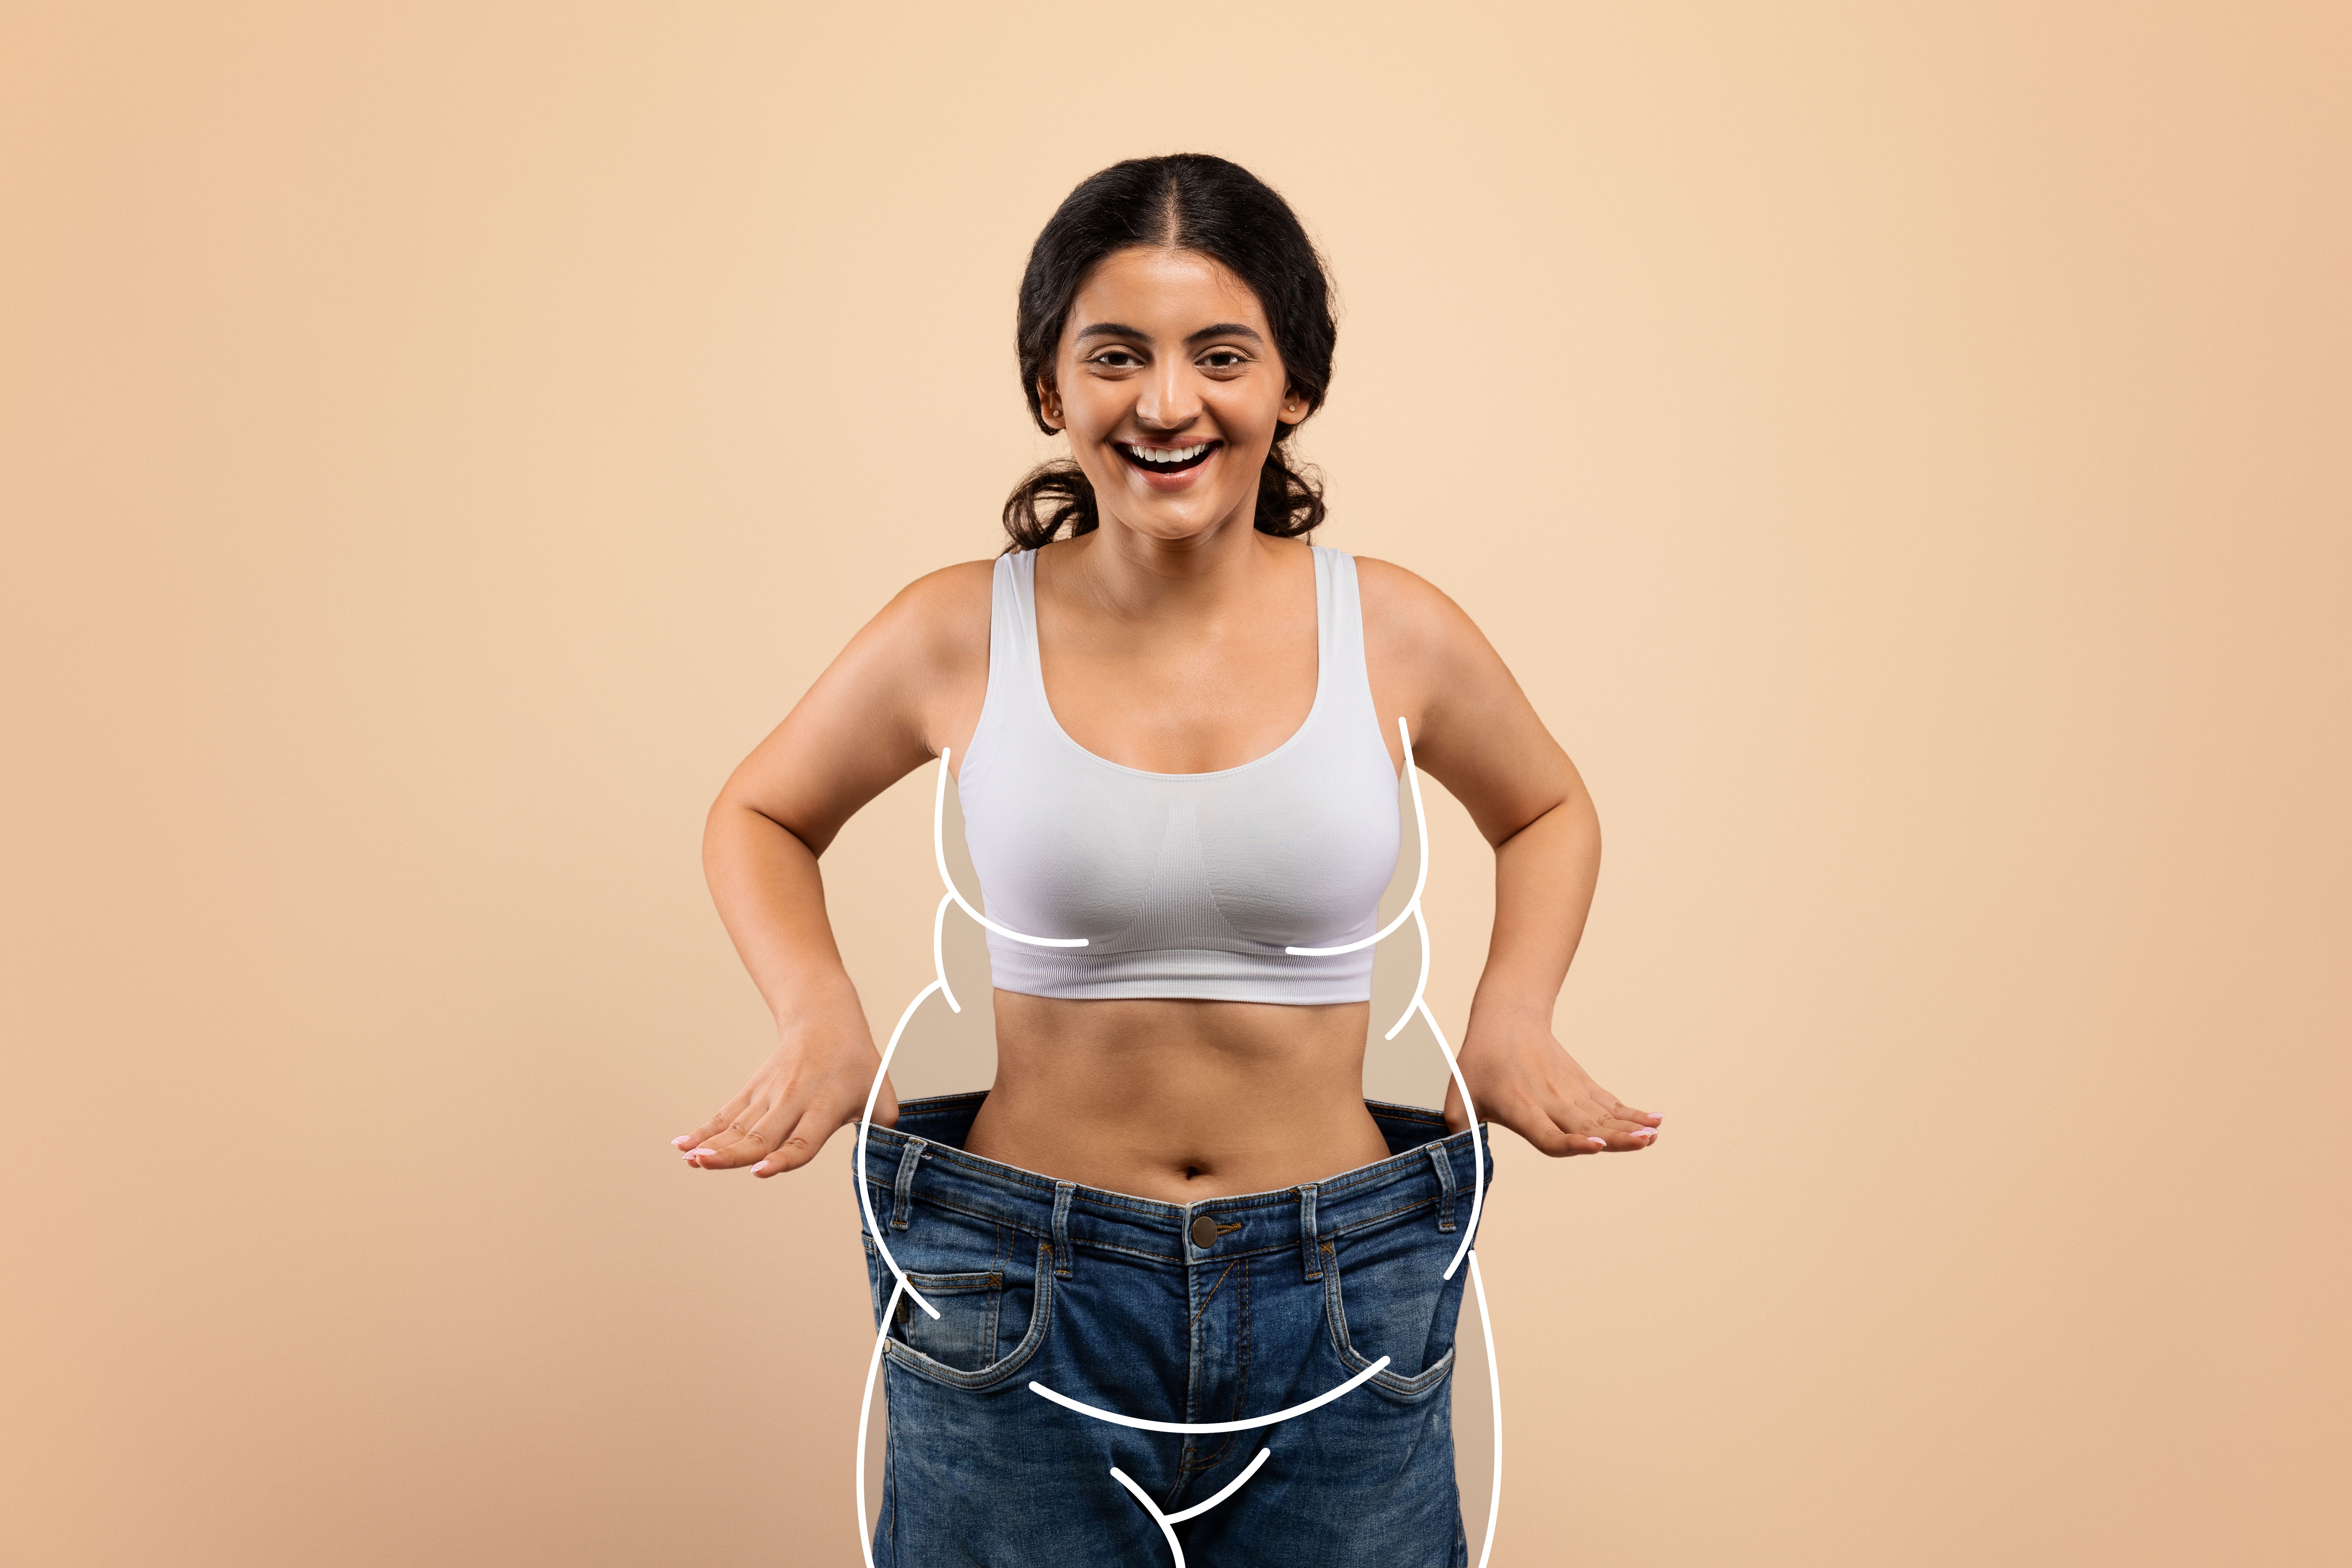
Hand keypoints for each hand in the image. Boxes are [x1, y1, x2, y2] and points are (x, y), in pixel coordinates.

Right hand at [671, 1003, 897, 1178]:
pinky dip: (704, 1129)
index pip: (802, 1139)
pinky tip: (682, 1145)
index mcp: (826, 1105)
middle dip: (731, 1153)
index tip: (760, 1171)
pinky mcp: (754, 1089)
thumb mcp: (882, 1090)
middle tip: (704, 1165)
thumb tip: (886, 1151)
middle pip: (761, 1134)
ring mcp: (770, 1094)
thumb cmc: (857, 1063)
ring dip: (712, 1143)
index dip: (782, 1158)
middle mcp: (794, 1100)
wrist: (825, 1016)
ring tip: (690, 1160)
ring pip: (739, 1125)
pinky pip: (727, 1113)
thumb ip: (884, 1124)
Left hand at [1446, 1011, 1659, 1156]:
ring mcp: (1569, 1091)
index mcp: (1519, 1108)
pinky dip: (1633, 1113)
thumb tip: (1455, 1163)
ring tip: (1653, 1137)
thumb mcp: (1457, 1096)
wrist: (1506, 1018)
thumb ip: (1457, 1133)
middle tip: (1643, 1144)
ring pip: (1602, 1115)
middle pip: (1585, 1125)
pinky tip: (1656, 1122)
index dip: (1571, 1143)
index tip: (1595, 1146)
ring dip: (1630, 1127)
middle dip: (1615, 1137)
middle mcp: (1548, 1100)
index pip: (1547, 1133)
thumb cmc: (1479, 1063)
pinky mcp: (1582, 1084)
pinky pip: (1610, 1102)